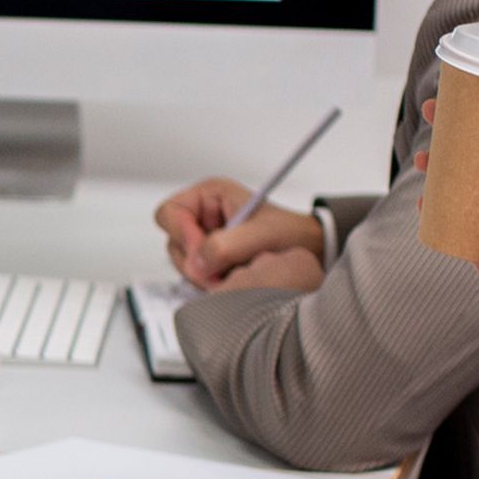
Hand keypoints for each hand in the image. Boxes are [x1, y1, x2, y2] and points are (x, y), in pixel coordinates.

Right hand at [151, 176, 323, 289]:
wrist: (309, 250)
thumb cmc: (290, 233)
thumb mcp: (262, 234)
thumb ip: (227, 245)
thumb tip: (197, 262)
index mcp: (209, 196)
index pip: (169, 213)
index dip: (182, 234)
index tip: (203, 252)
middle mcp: (202, 215)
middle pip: (173, 240)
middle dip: (195, 261)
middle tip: (221, 271)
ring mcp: (203, 239)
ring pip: (182, 261)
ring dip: (202, 274)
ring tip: (232, 275)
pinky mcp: (209, 260)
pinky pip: (193, 274)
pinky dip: (208, 282)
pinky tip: (231, 279)